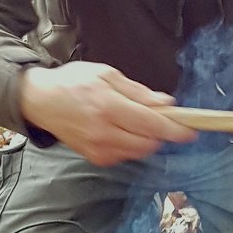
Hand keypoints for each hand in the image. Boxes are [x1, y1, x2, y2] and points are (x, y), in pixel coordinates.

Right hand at [18, 61, 196, 165]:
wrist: (40, 101)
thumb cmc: (72, 83)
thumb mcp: (106, 74)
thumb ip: (138, 92)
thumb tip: (166, 104)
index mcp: (108, 106)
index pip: (152, 125)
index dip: (175, 130)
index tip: (191, 131)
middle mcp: (103, 132)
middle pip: (149, 143)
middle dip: (161, 134)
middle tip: (161, 119)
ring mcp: (98, 148)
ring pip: (139, 152)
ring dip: (147, 140)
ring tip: (136, 121)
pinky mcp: (95, 158)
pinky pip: (125, 156)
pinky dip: (131, 146)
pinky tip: (121, 131)